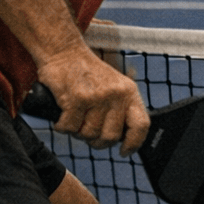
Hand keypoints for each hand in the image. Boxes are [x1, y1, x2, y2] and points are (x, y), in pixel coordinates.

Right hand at [35, 49, 149, 155]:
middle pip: (110, 137)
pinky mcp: (76, 99)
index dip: (134, 143)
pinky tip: (62, 115)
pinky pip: (69, 127)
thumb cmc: (87, 73)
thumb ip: (120, 108)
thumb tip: (122, 139)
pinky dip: (62, 126)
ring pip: (88, 134)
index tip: (124, 152)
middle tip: (86, 130)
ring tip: (74, 117)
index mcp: (129, 92)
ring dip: (77, 132)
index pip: (141, 125)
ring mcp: (97, 97)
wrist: (64, 51)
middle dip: (95, 140)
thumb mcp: (114, 86)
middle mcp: (116, 95)